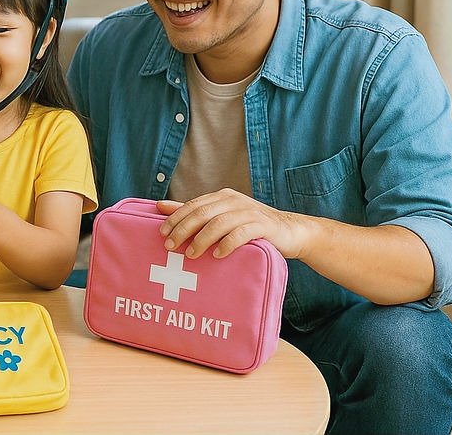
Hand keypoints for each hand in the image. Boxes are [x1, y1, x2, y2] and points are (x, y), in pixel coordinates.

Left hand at [157, 188, 309, 258]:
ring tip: (190, 255)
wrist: (291, 232)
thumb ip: (194, 212)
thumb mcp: (221, 218)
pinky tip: (218, 255)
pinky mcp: (263, 225)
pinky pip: (241, 233)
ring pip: (219, 223)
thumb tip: (160, 206)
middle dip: (184, 229)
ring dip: (202, 239)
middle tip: (170, 246)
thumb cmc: (250, 227)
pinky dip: (227, 244)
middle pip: (202, 213)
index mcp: (222, 197)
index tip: (162, 233)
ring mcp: (249, 211)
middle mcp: (234, 200)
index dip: (176, 218)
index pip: (193, 205)